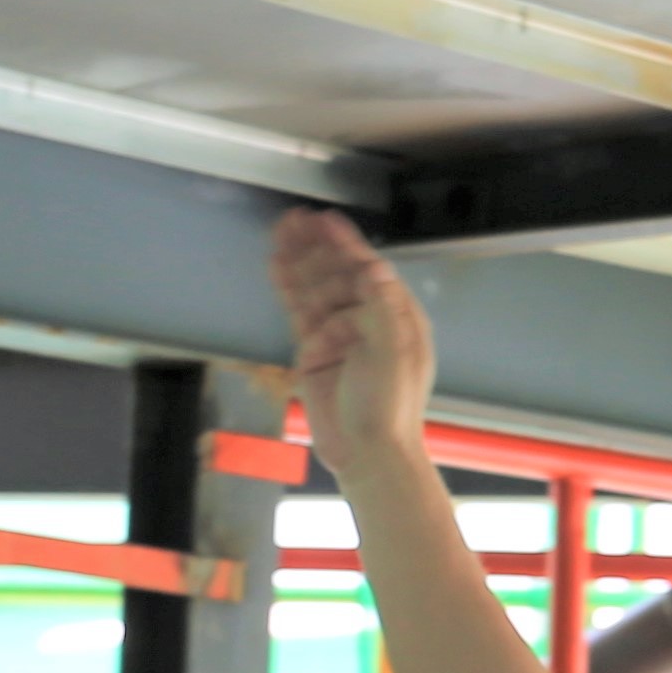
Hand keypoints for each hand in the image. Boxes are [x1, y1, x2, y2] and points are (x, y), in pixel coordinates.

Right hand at [267, 209, 435, 487]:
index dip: (346, 244)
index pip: (368, 270)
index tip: (325, 221)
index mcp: (396, 316)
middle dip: (317, 246)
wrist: (368, 453)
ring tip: (280, 229)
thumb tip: (372, 266)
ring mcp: (339, 334)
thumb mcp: (392, 352)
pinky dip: (288, 286)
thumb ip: (380, 307)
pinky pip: (298, 311)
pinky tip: (276, 264)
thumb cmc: (389, 405)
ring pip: (315, 287)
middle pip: (338, 273)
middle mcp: (367, 319)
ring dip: (298, 258)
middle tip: (294, 219)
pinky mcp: (314, 352)